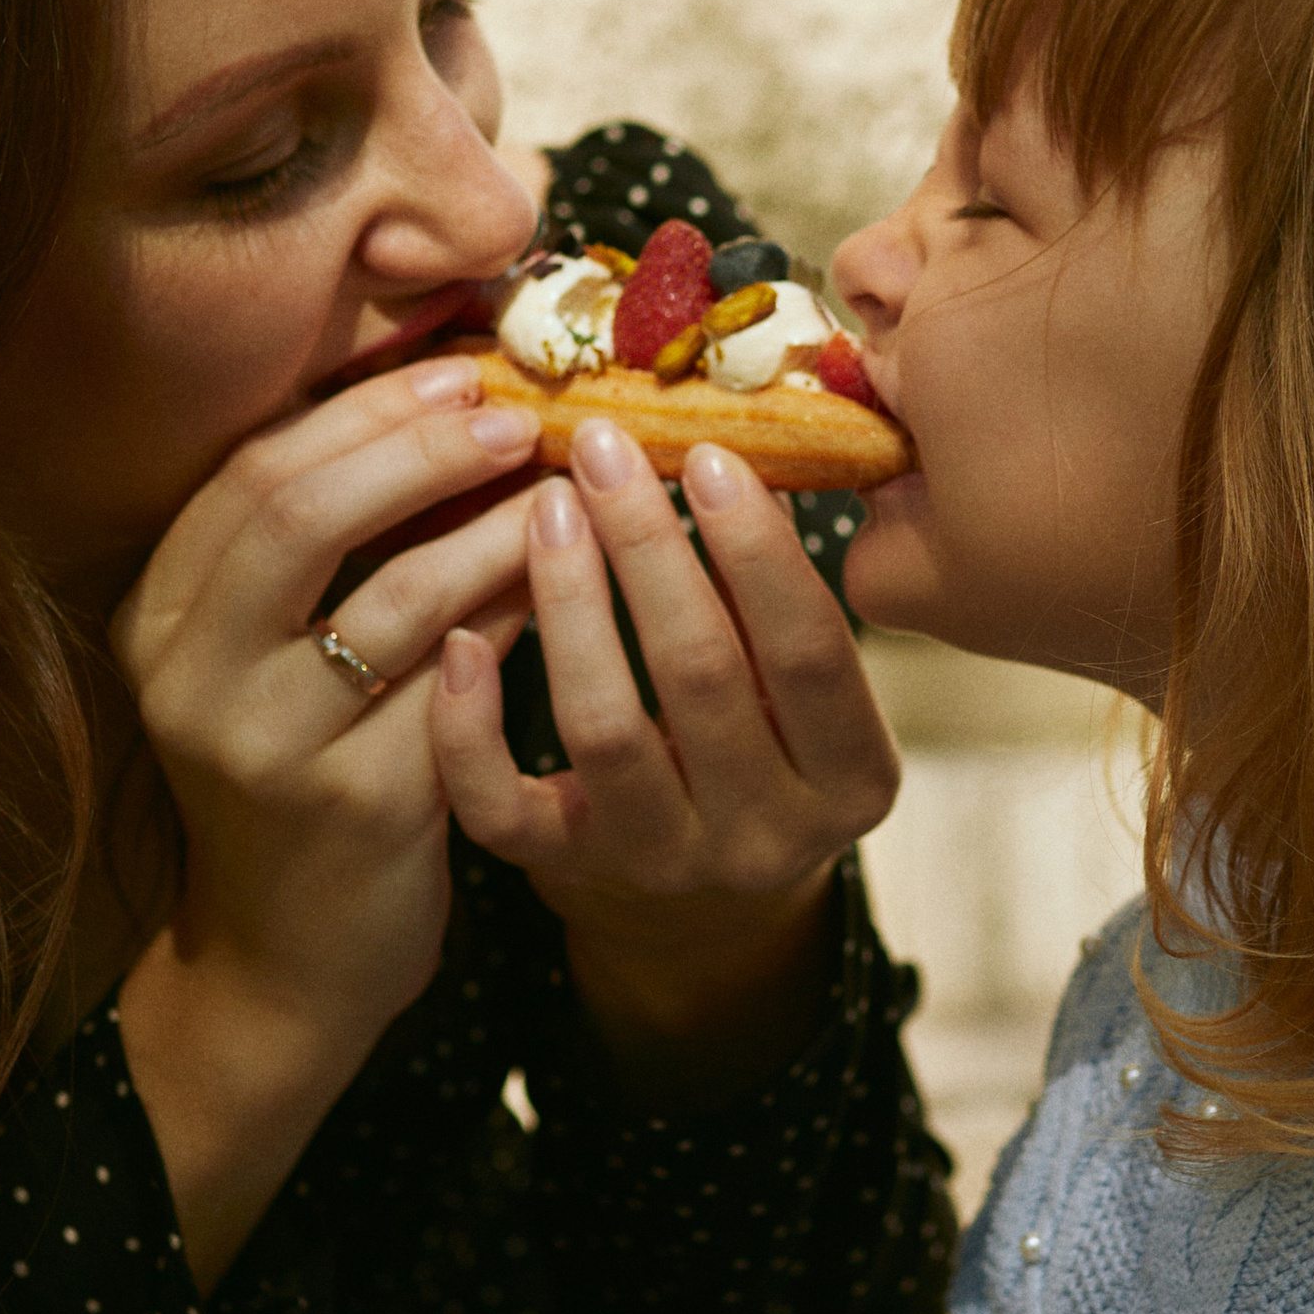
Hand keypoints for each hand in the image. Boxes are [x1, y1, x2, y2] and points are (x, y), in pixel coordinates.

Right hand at [113, 356, 539, 1280]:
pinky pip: (456, 680)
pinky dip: (517, 615)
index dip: (360, 410)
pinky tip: (565, 583)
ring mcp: (266, 745)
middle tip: (518, 413)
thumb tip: (443, 394)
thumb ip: (319, 542)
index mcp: (157, 617)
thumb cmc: (296, 774)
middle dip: (419, 447)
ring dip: (493, 526)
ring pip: (394, 596)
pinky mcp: (354, 804)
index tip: (459, 371)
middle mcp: (190, 677)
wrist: (289, 957)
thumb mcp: (266, 655)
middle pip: (299, 512)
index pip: (250, 471)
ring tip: (564, 488)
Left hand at [431, 421, 898, 1099]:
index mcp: (853, 782)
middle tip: (600, 448)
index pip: (810, 653)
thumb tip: (729, 438)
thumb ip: (781, 590)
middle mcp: (768, 839)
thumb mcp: (806, 681)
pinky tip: (460, 640)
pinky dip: (471, 727)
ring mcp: (665, 863)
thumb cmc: (766, 730)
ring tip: (545, 506)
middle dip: (647, 548)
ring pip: (604, 729)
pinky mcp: (570, 873)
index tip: (705, 455)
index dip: (758, 550)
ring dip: (569, 604)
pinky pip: (504, 811)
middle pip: (702, 676)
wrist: (710, 875)